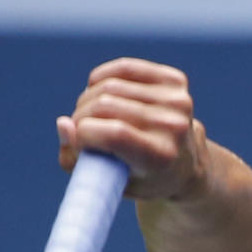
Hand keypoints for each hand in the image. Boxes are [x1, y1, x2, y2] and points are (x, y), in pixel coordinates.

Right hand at [56, 58, 205, 201]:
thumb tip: (63, 123)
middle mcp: (173, 127)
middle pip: (104, 106)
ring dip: (89, 100)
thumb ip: (77, 161)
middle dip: (81, 117)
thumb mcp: (109, 184)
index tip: (79, 144)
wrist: (187, 165)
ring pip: (109, 85)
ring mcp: (177, 101)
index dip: (84, 135)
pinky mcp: (176, 81)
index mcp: (161, 158)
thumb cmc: (142, 179)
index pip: (113, 133)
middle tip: (82, 131)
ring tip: (93, 117)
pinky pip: (123, 68)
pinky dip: (103, 79)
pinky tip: (101, 92)